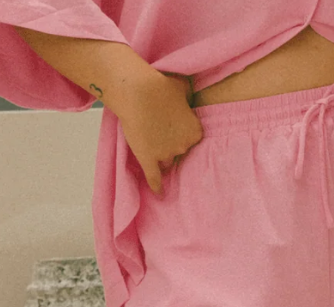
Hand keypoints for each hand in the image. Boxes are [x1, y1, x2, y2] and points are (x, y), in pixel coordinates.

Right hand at [117, 71, 203, 196]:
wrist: (138, 91)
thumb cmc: (161, 85)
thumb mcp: (184, 87)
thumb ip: (189, 98)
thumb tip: (188, 101)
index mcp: (195, 132)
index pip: (192, 138)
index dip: (181, 132)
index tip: (174, 126)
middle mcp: (183, 146)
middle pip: (179, 151)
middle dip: (171, 143)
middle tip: (160, 130)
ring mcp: (165, 155)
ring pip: (165, 161)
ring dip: (160, 155)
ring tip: (151, 142)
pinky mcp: (148, 160)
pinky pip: (154, 178)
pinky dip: (156, 186)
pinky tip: (159, 194)